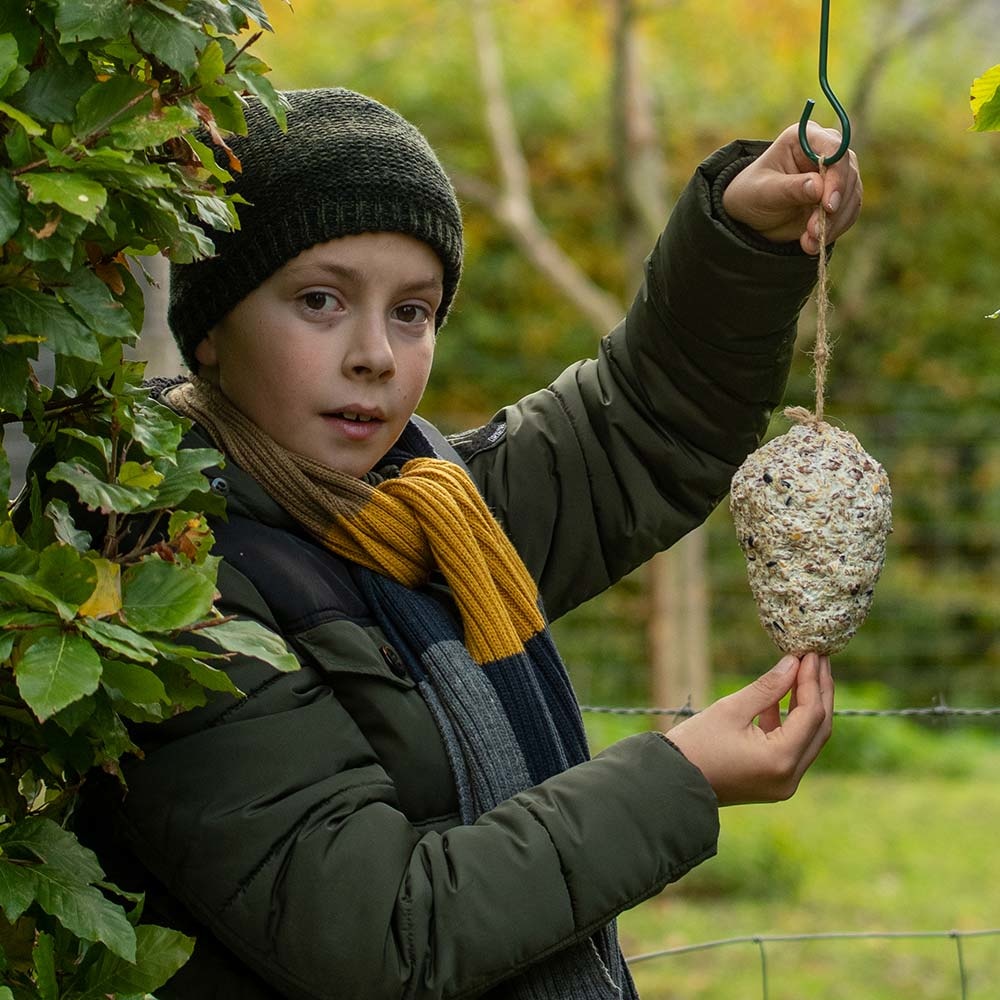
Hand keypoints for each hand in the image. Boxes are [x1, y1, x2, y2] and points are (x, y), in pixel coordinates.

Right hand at [668, 653, 832, 805]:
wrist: (671, 782)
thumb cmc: (695, 745)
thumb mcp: (730, 709)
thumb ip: (767, 687)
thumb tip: (793, 663)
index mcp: (780, 760)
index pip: (811, 714)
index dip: (812, 680)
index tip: (810, 653)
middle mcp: (790, 777)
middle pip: (818, 728)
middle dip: (819, 691)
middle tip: (816, 658)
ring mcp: (783, 783)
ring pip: (809, 738)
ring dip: (807, 705)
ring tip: (804, 671)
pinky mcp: (774, 782)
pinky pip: (793, 748)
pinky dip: (791, 723)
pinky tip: (781, 697)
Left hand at [722, 122, 861, 253]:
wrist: (751, 216)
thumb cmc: (751, 194)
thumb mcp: (763, 192)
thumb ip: (790, 188)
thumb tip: (818, 187)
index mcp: (805, 138)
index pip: (834, 149)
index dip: (836, 176)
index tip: (828, 204)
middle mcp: (825, 151)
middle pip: (848, 173)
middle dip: (834, 206)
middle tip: (814, 231)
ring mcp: (835, 174)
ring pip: (851, 195)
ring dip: (834, 222)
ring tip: (809, 242)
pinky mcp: (839, 197)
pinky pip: (848, 213)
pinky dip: (834, 230)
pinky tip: (812, 243)